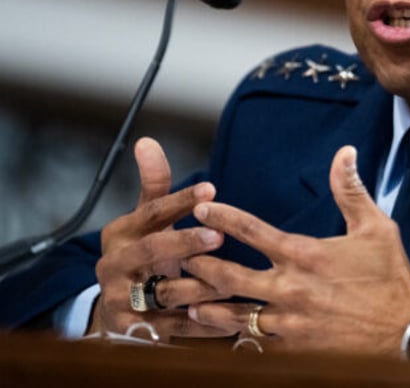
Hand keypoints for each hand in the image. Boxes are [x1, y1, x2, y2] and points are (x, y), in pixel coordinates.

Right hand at [89, 137, 233, 339]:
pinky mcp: (136, 330)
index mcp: (120, 233)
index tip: (211, 188)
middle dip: (185, 242)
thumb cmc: (142, 251)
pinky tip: (231, 315)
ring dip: (199, 286)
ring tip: (231, 279)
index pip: (151, 211)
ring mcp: (122, 299)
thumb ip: (154, 184)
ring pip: (164, 292)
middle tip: (218, 236)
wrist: (115, 308)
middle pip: (150, 251)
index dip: (180, 201)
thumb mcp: (145, 218)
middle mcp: (115, 265)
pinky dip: (203, 323)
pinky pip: (174, 327)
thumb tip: (147, 141)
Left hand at [183, 145, 409, 353]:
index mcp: (305, 254)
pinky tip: (218, 337)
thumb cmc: (391, 276)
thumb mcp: (375, 227)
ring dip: (207, 306)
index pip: (253, 230)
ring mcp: (289, 322)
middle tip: (177, 257)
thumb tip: (344, 152)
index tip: (202, 208)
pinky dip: (235, 339)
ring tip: (185, 301)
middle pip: (229, 276)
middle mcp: (290, 288)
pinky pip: (255, 343)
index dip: (223, 217)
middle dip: (200, 264)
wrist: (406, 330)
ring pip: (234, 315)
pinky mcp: (295, 347)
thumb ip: (351, 190)